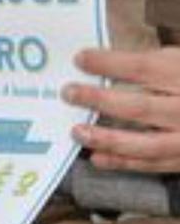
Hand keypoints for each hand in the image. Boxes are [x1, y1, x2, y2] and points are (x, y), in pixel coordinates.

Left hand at [65, 47, 179, 172]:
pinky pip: (154, 164)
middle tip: (69, 93)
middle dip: (100, 101)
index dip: (110, 63)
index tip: (80, 59)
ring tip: (77, 132)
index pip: (145, 68)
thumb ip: (153, 64)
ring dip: (108, 139)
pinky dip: (124, 163)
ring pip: (147, 143)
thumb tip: (103, 62)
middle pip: (141, 107)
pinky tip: (98, 158)